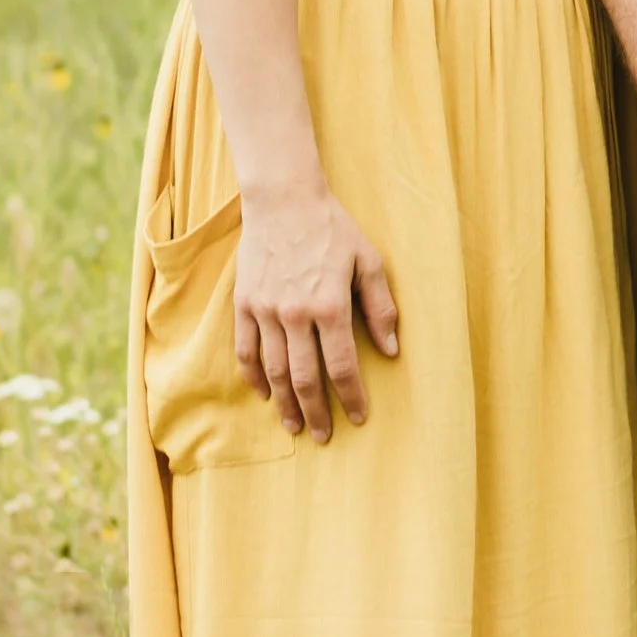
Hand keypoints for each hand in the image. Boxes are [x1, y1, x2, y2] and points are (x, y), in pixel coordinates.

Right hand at [233, 183, 399, 437]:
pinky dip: (254, 376)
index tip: (359, 417)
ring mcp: (266, 310)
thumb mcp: (369, 261)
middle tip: (324, 436)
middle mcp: (295, 314)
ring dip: (285, 403)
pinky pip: (246, 350)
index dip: (352, 396)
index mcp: (330, 305)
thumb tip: (392, 350)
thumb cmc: (332, 228)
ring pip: (275, 370)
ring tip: (295, 426)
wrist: (283, 200)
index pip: (343, 365)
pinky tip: (265, 393)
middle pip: (306, 378)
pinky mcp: (244, 304)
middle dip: (317, 412)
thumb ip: (381, 307)